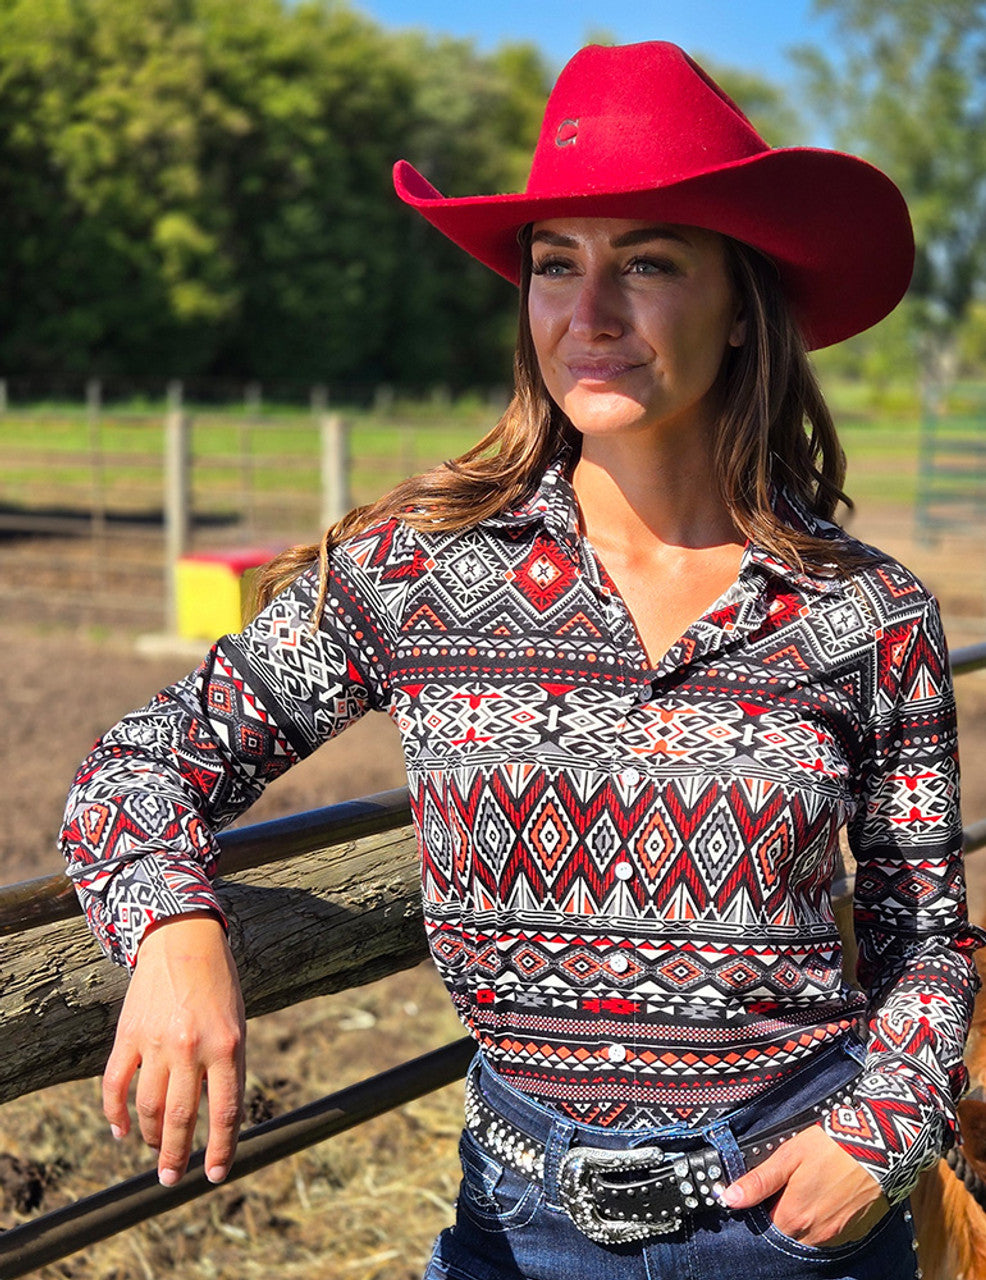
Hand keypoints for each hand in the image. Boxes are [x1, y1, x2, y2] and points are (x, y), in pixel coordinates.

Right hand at [102, 911, 245, 1186]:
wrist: (184, 939)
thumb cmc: (218, 985)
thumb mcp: (236, 1024)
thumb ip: (228, 1068)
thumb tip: (219, 1118)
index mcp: (228, 1045)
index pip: (226, 1111)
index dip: (222, 1149)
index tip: (214, 1175)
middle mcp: (192, 1047)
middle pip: (182, 1117)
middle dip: (177, 1155)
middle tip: (171, 1178)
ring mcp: (156, 1042)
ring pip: (148, 1108)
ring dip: (152, 1136)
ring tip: (157, 1150)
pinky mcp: (128, 1035)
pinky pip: (115, 1085)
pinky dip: (114, 1113)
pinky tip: (120, 1130)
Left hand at [720, 1124, 889, 1246]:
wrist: (879, 1148)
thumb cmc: (831, 1148)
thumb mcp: (788, 1156)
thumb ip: (760, 1180)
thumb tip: (730, 1198)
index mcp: (793, 1217)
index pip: (764, 1227)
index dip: (759, 1210)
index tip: (760, 1194)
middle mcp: (813, 1233)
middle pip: (785, 1234)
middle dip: (779, 1216)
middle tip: (782, 1190)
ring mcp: (835, 1233)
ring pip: (806, 1235)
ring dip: (799, 1219)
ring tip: (803, 1190)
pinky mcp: (852, 1228)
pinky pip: (826, 1232)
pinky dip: (819, 1220)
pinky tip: (821, 1195)